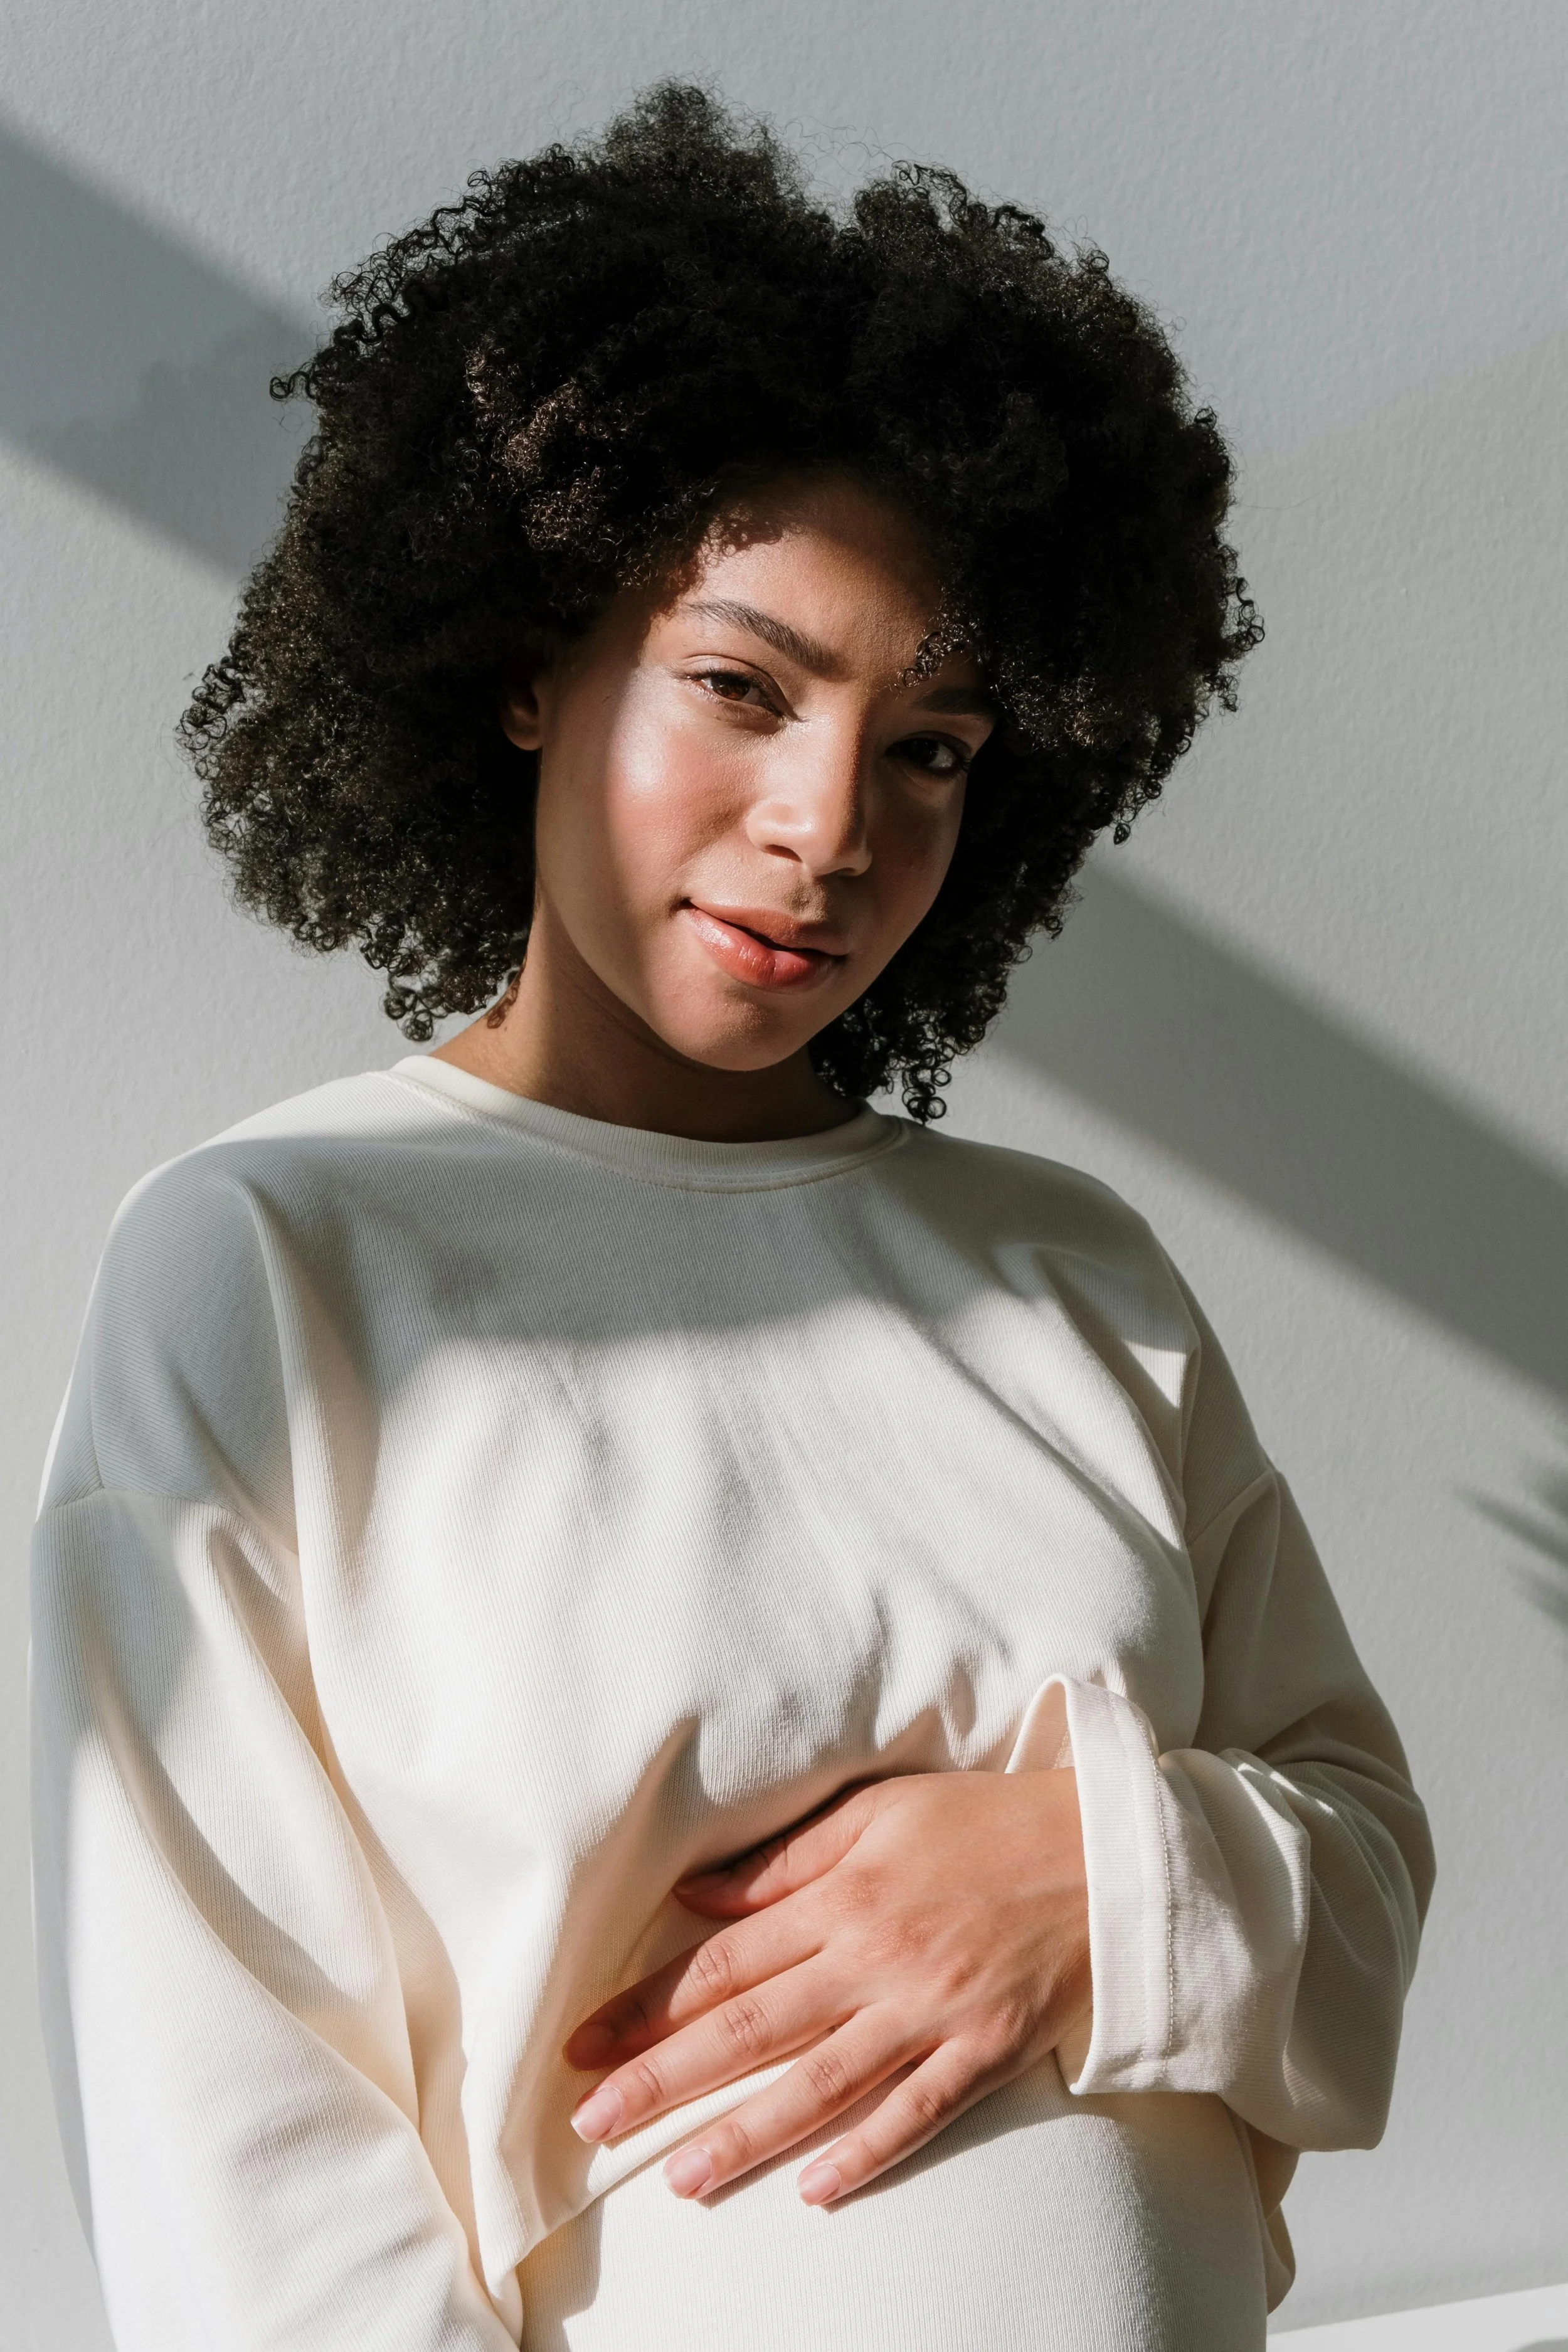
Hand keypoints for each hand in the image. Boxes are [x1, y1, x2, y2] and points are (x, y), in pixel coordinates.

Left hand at [562, 1767, 1090, 2206]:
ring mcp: (930, 2010)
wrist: (1106, 1852)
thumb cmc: (983, 1822)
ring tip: (679, 2178)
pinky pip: (917, 2112)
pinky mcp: (984, 2050)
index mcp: (841, 1893)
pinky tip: (816, 2190)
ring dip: (744, 2134)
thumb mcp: (878, 1811)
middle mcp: (874, 1957)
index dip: (647, 2006)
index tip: (585, 2043)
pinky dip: (866, 2153)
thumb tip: (698, 1896)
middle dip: (664, 2079)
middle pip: (751, 2030)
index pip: (722, 1963)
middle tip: (592, 2122)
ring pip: (820, 2084)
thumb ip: (785, 1860)